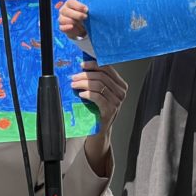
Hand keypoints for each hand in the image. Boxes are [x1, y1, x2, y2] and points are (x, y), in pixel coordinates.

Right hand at [58, 0, 88, 38]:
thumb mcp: (86, 11)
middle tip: (85, 17)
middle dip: (77, 14)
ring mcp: (61, 18)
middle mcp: (64, 10)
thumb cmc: (84, 15)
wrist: (82, 26)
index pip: (71, 2)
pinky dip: (66, 27)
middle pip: (65, 10)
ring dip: (73, 21)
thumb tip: (87, 10)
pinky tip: (72, 26)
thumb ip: (86, 9)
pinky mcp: (62, 27)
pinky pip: (62, 27)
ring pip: (62, 19)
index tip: (86, 10)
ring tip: (81, 24)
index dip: (79, 6)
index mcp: (69, 3)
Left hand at [74, 61, 127, 175]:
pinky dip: (88, 93)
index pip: (108, 69)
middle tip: (74, 77)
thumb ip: (97, 81)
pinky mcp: (110, 110)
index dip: (94, 65)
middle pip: (102, 76)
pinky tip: (81, 95)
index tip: (82, 65)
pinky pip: (97, 97)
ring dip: (83, 83)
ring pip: (99, 85)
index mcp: (121, 85)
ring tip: (74, 85)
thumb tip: (83, 68)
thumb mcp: (101, 93)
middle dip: (85, 75)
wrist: (100, 131)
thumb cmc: (98, 110)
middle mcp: (121, 92)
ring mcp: (117, 101)